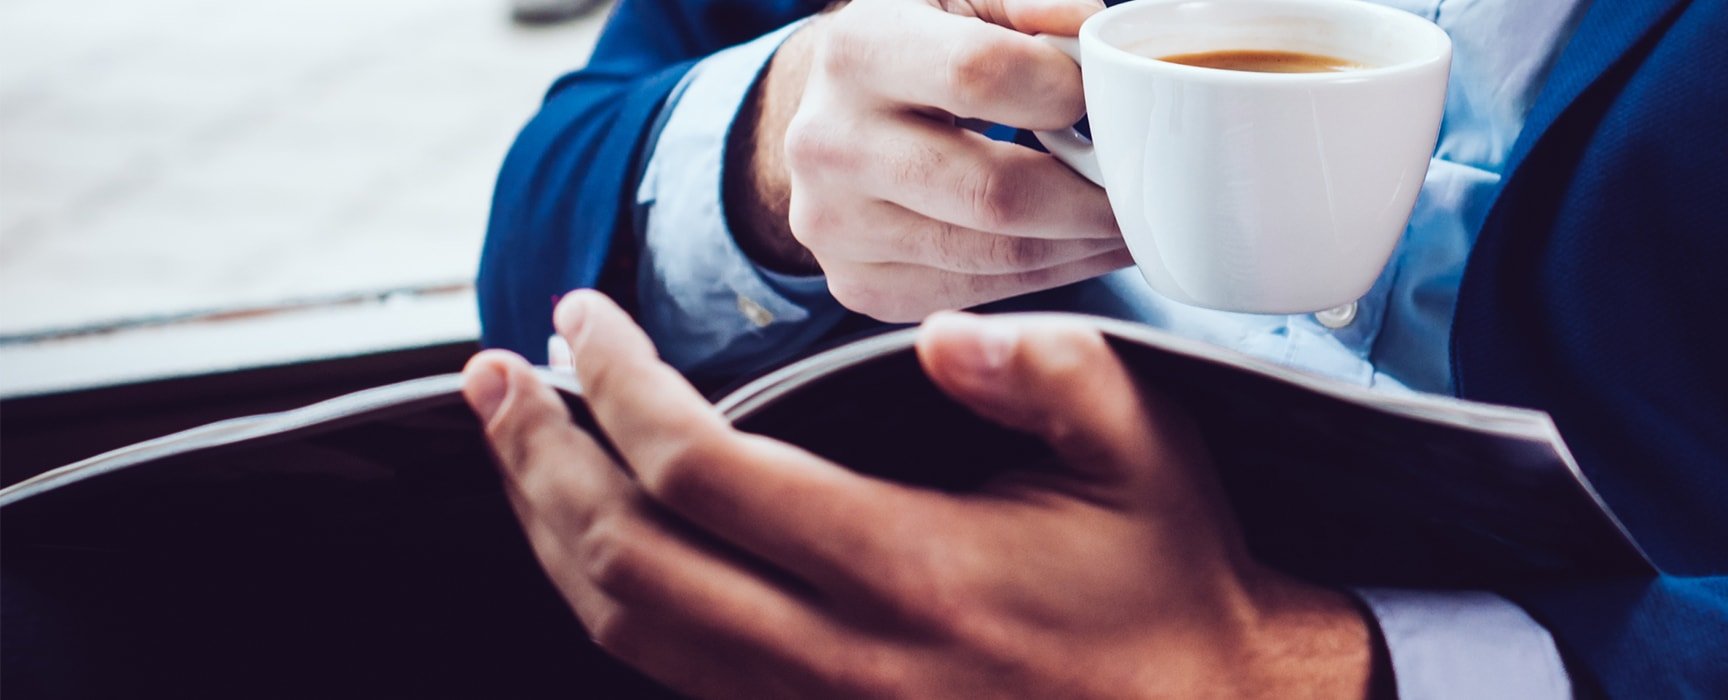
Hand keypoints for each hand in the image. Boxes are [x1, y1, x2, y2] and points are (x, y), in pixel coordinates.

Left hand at [460, 290, 1372, 697]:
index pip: (702, 474)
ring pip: (627, 631)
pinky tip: (594, 538)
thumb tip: (937, 337)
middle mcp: (842, 660)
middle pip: (625, 559)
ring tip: (517, 446)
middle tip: (499, 373)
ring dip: (548, 530)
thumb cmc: (1164, 576)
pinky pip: (670, 676)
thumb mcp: (1141, 448)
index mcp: (909, 571)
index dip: (617, 386)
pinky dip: (607, 597)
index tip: (583, 317)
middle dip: (536, 457)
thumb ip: (1046, 375)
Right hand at [730, 0, 1130, 321]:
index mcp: (857, 48)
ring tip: (1128, 218)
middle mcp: (829, 143)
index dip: (1064, 89)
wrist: (829, 116)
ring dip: (1083, 244)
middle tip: (1146, 187)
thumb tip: (1089, 27)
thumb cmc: (918, 48)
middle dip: (1093, 196)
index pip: (980, 74)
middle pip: (996, 192)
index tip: (1104, 98)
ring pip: (996, 255)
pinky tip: (1080, 246)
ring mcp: (838, 226)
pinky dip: (1048, 274)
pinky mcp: (859, 285)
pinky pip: (979, 293)